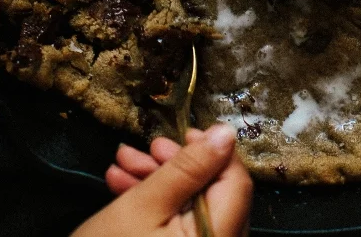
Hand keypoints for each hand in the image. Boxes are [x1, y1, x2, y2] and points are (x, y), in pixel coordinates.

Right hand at [73, 124, 252, 236]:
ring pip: (193, 207)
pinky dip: (157, 206)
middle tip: (148, 148)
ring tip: (123, 164)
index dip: (215, 152)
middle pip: (213, 194)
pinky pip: (181, 226)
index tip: (186, 134)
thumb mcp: (145, 204)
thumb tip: (225, 133)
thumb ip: (188, 168)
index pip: (237, 184)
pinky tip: (123, 187)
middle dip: (177, 166)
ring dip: (160, 181)